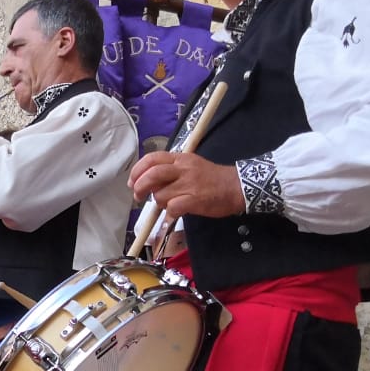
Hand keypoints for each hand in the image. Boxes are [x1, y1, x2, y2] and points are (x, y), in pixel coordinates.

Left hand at [129, 151, 244, 219]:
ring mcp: (189, 184)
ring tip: (168, 203)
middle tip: (138, 196)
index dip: (137, 170)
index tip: (133, 182)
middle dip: (139, 187)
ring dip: (158, 202)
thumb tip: (148, 182)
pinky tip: (176, 211)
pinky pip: (172, 207)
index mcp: (180, 158)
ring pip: (160, 194)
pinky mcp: (195, 199)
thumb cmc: (212, 179)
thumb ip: (170, 171)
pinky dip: (170, 211)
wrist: (237, 187)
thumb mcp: (191, 166)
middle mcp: (183, 169)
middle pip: (152, 174)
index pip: (152, 159)